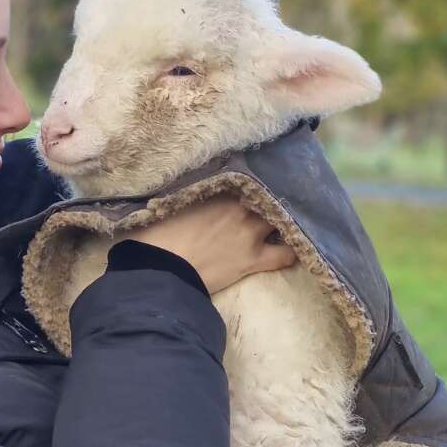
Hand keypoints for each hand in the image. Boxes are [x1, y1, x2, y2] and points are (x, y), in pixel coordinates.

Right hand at [121, 196, 295, 293]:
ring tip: (283, 223)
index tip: (252, 180)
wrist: (157, 271)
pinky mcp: (254, 260)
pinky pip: (286, 253)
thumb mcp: (165, 204)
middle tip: (270, 200)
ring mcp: (250, 233)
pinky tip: (294, 248)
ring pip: (281, 219)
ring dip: (282, 220)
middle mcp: (240, 206)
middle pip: (268, 195)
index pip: (247, 176)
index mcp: (219, 188)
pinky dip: (291, 250)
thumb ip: (181, 192)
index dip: (251, 179)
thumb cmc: (152, 237)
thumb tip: (174, 184)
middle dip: (270, 196)